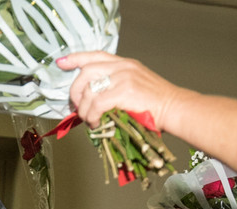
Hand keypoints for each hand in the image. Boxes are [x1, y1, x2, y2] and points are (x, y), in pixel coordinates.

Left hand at [57, 52, 182, 129]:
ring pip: (88, 91)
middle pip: (85, 72)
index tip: (62, 63)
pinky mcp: (124, 92)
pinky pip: (96, 105)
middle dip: (75, 92)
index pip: (95, 55)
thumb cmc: (154, 104)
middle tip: (77, 108)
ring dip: (83, 110)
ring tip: (90, 120)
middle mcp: (122, 67)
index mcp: (124, 64)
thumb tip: (89, 101)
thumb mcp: (134, 86)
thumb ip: (114, 86)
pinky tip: (96, 124)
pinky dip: (91, 117)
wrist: (175, 108)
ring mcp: (123, 78)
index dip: (76, 58)